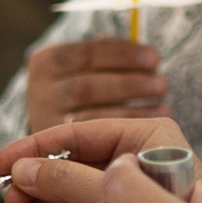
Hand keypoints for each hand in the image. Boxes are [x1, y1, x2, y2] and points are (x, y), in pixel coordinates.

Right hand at [0, 117, 200, 202]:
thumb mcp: (113, 193)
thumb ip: (70, 177)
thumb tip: (24, 169)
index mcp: (146, 136)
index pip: (79, 133)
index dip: (35, 147)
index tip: (0, 163)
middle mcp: (135, 160)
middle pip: (70, 165)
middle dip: (38, 187)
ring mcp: (128, 193)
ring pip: (70, 195)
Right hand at [26, 39, 169, 131]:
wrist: (47, 126)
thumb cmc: (77, 87)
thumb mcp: (82, 66)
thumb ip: (106, 55)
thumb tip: (144, 53)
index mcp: (46, 61)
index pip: (86, 53)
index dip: (124, 54)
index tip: (155, 57)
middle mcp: (39, 92)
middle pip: (88, 87)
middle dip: (129, 84)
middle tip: (162, 84)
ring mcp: (46, 122)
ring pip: (92, 115)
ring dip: (133, 108)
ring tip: (162, 100)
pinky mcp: (58, 149)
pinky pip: (97, 139)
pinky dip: (128, 126)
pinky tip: (152, 119)